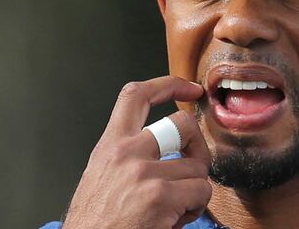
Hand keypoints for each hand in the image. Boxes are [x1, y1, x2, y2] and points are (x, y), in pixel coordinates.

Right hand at [63, 77, 211, 228]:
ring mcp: (144, 173)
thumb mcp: (102, 175)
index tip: (190, 88)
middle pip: (182, 123)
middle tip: (194, 163)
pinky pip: (201, 191)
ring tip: (176, 205)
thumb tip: (166, 146)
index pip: (136, 95)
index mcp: (110, 145)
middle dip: (198, 143)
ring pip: (197, 166)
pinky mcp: (160, 196)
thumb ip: (128, 154)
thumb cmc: (96, 222)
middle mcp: (126, 153)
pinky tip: (176, 218)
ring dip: (194, 188)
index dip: (168, 84)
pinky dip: (196, 207)